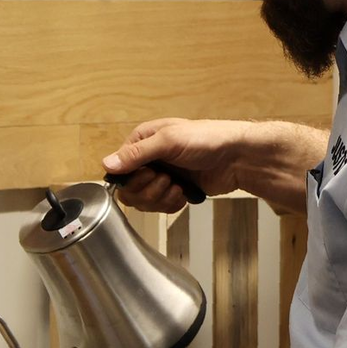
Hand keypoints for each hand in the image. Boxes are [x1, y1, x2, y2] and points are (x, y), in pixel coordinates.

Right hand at [103, 118, 252, 212]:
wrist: (238, 158)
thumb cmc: (208, 139)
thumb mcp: (169, 141)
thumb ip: (137, 154)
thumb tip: (107, 164)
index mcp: (142, 141)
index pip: (119, 169)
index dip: (132, 178)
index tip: (151, 174)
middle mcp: (148, 159)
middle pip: (129, 189)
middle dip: (148, 190)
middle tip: (168, 180)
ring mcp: (161, 176)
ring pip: (143, 201)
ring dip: (161, 198)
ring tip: (178, 186)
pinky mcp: (173, 191)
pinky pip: (159, 207)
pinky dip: (171, 204)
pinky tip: (184, 194)